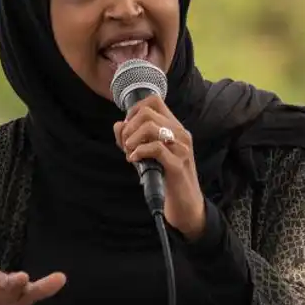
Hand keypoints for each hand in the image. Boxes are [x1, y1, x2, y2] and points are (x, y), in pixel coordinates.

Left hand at [113, 93, 205, 238]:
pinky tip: (134, 160)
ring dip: (132, 139)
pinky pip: (155, 148)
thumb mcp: (145, 155)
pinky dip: (139, 152)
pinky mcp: (178, 164)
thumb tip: (118, 124)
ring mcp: (181, 148)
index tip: (127, 127)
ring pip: (150, 127)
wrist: (185, 203)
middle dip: (129, 127)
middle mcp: (180, 133)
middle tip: (126, 144)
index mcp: (174, 127)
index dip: (135, 109)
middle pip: (148, 112)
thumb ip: (131, 139)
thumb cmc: (166, 177)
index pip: (154, 100)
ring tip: (129, 152)